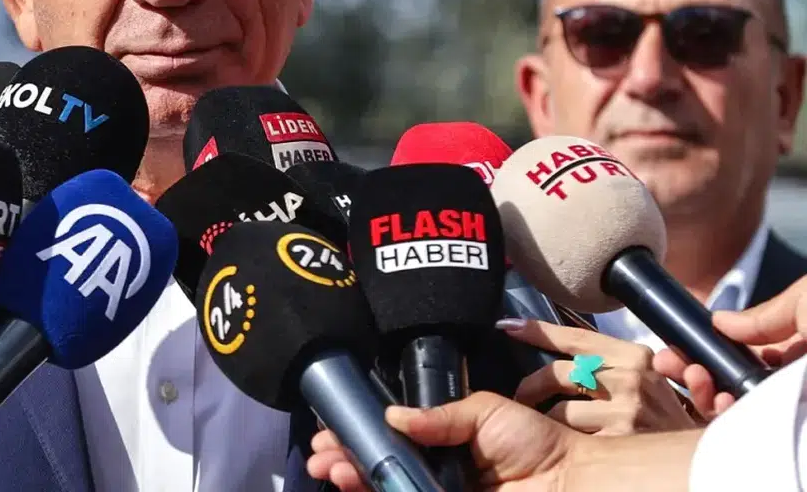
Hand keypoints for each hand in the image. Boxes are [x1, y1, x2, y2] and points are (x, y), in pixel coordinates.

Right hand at [308, 392, 581, 490]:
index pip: (392, 440)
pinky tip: (356, 485)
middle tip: (321, 455)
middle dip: (346, 460)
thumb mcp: (484, 411)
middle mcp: (437, 472)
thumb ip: (437, 416)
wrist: (573, 481)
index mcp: (444, 444)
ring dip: (354, 478)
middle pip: (381, 467)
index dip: (360, 435)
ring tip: (332, 469)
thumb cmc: (536, 442)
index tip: (332, 430)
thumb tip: (392, 417)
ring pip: (387, 488)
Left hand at [499, 318, 694, 433]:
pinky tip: (566, 442)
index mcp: (633, 355)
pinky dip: (561, 439)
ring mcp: (625, 412)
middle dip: (533, 385)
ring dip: (547, 418)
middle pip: (559, 373)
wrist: (695, 457)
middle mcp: (630, 379)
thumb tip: (557, 351)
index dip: (537, 331)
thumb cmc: (660, 415)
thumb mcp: (642, 377)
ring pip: (559, 410)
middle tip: (524, 396)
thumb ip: (605, 362)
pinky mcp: (617, 442)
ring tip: (546, 424)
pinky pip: (569, 438)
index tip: (507, 327)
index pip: (574, 337)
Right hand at [653, 276, 806, 418]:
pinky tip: (718, 399)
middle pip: (728, 378)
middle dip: (690, 370)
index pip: (741, 352)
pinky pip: (748, 426)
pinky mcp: (787, 424)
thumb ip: (764, 313)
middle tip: (665, 362)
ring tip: (693, 375)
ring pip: (733, 405)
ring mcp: (788, 403)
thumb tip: (719, 320)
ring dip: (702, 392)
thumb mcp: (804, 300)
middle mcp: (789, 377)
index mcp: (798, 347)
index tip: (675, 345)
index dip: (705, 349)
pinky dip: (724, 415)